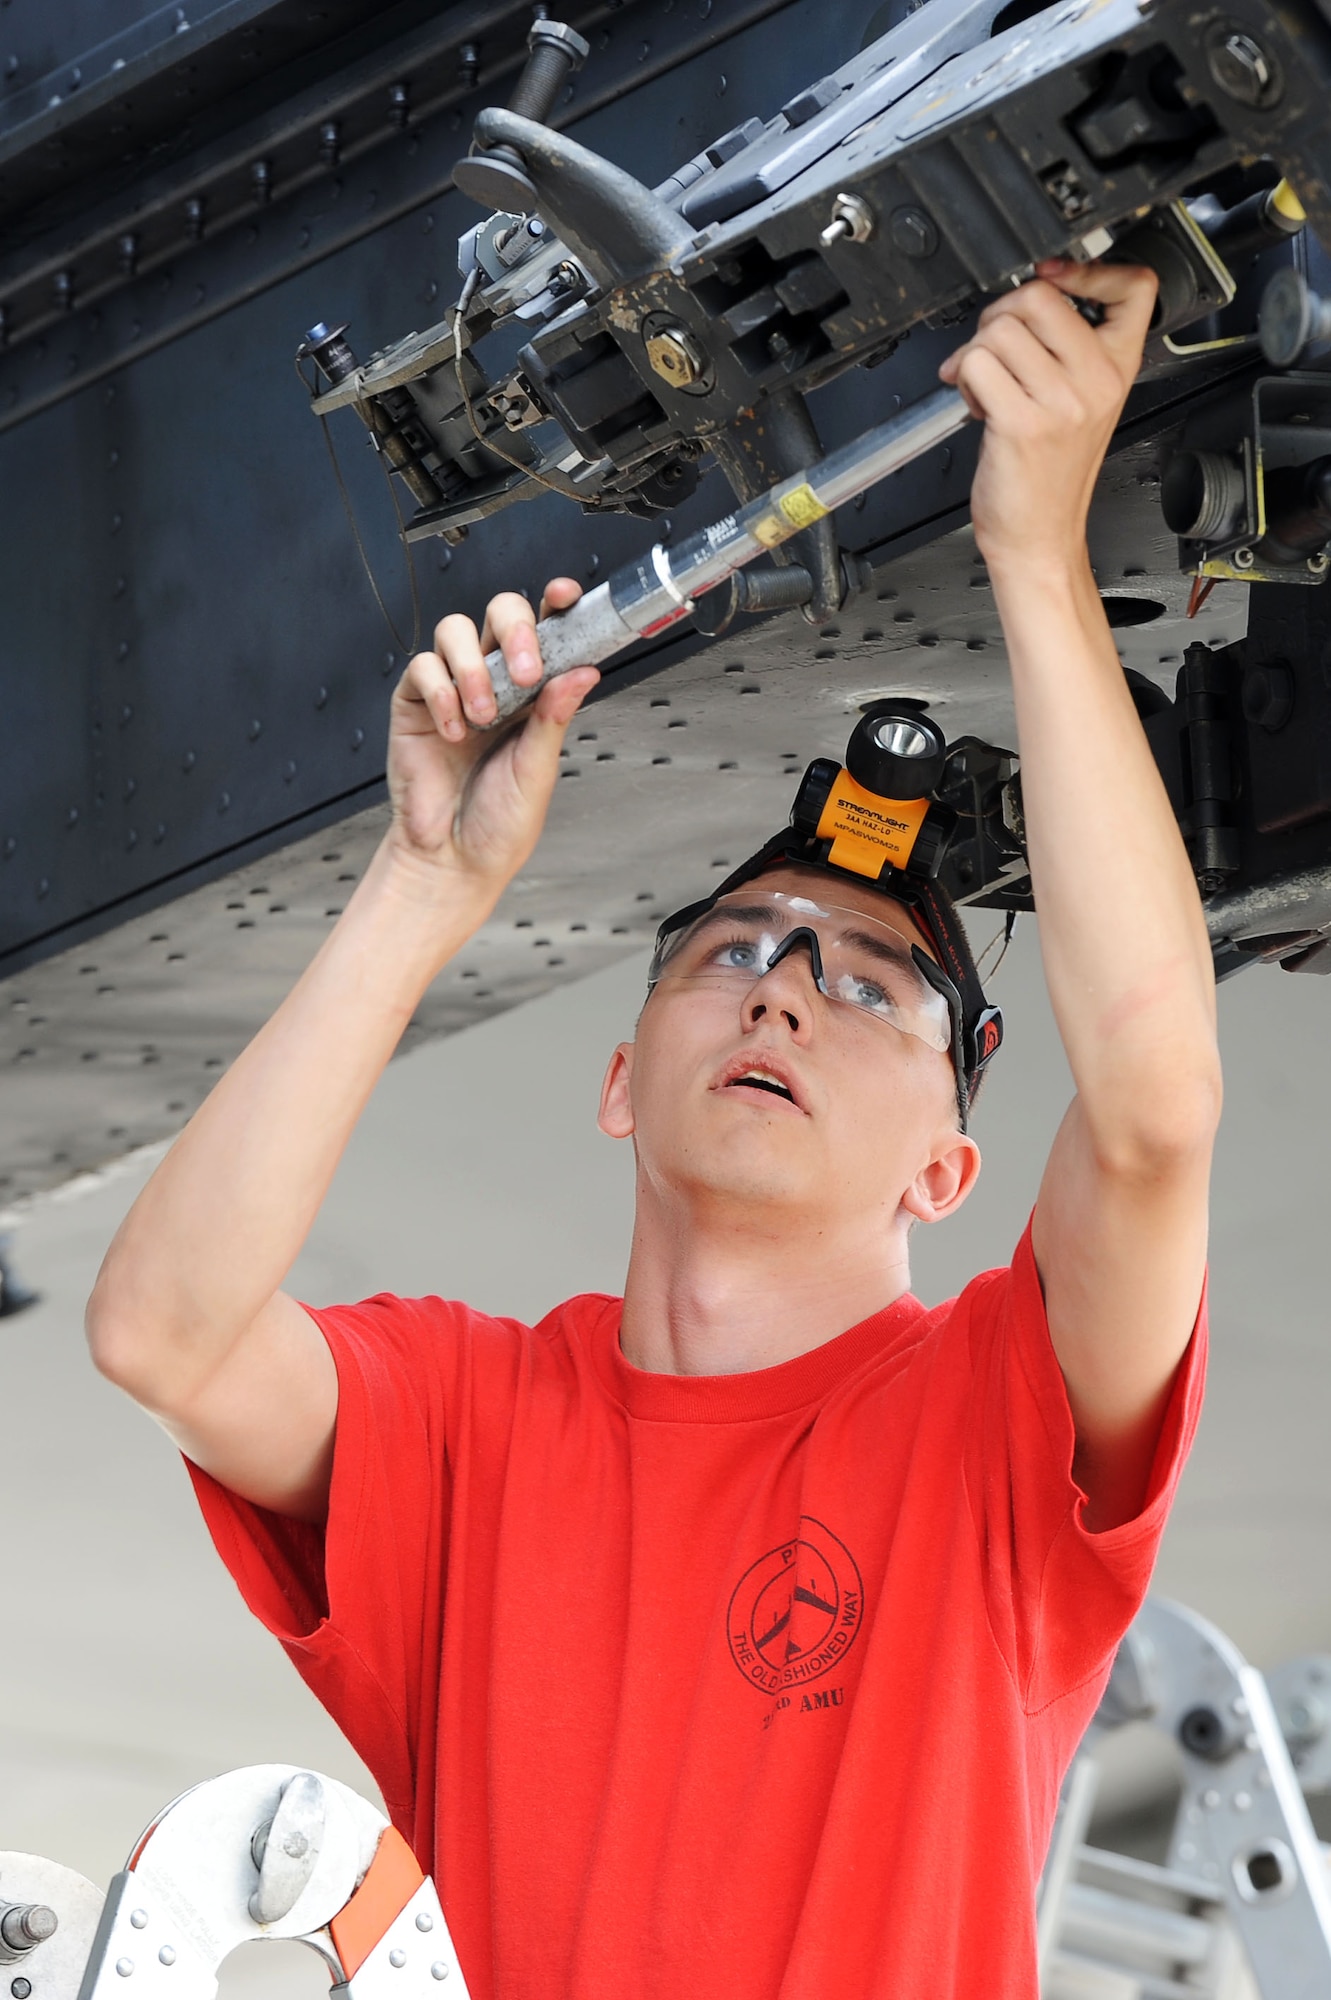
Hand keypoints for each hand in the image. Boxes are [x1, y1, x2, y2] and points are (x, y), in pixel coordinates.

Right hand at [385, 577, 598, 896]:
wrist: (452, 857)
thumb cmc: (499, 821)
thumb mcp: (538, 769)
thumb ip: (554, 717)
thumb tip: (584, 672)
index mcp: (533, 693)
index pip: (545, 632)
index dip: (555, 605)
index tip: (565, 595)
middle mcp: (492, 681)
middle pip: (499, 613)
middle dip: (514, 631)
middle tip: (523, 672)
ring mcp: (452, 688)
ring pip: (456, 631)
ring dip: (472, 669)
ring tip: (483, 716)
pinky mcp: (415, 703)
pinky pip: (423, 669)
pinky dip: (440, 694)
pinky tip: (453, 730)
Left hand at [938, 259, 1157, 576]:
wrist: (1039, 535)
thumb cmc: (1051, 474)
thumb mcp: (1080, 402)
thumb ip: (1065, 348)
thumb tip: (1019, 299)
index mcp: (1119, 367)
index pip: (1136, 285)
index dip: (1089, 267)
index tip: (1055, 276)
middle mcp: (1097, 380)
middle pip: (1040, 295)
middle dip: (1001, 315)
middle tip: (995, 349)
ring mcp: (1061, 401)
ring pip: (1000, 328)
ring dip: (977, 352)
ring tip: (987, 387)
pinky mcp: (1021, 422)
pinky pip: (975, 363)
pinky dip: (963, 379)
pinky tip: (977, 405)